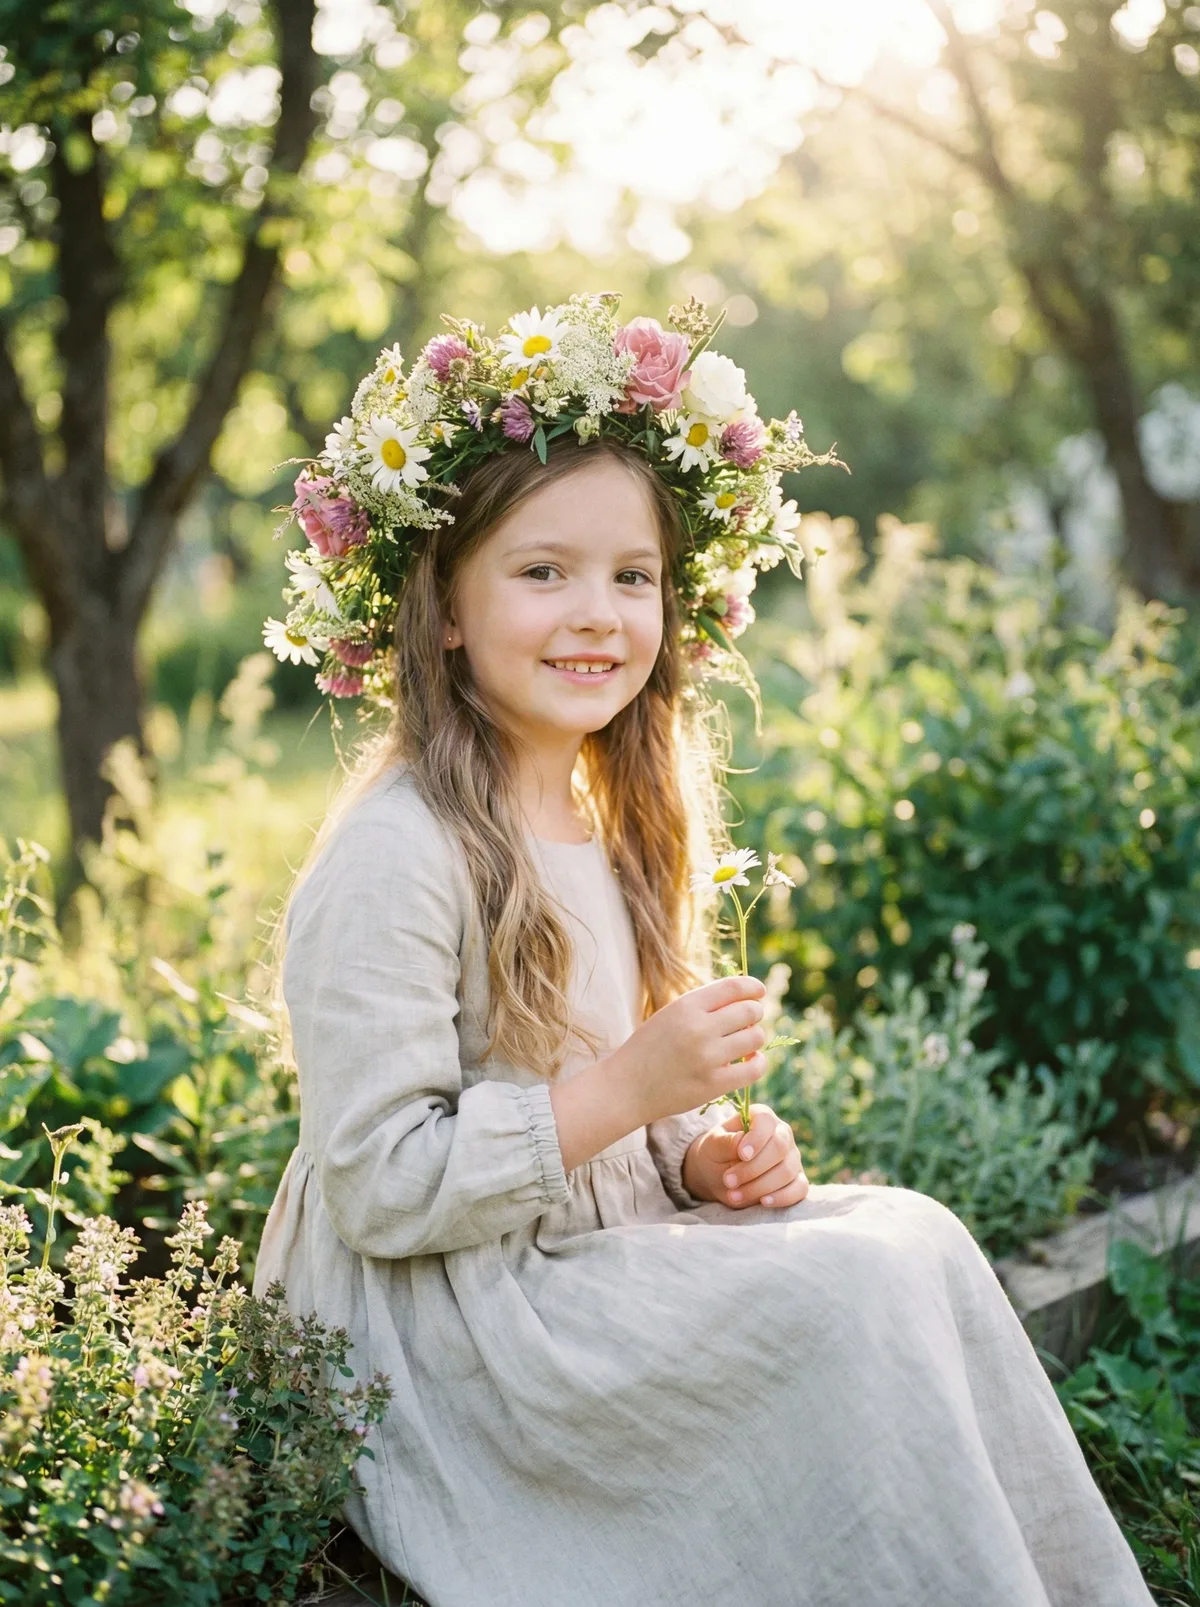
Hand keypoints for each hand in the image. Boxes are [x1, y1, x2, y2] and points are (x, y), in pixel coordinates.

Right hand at [605, 974, 768, 1127]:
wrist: (626, 1087)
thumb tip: (745, 996)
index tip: (759, 992)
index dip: (753, 987)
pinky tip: (748, 1061)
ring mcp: (707, 1057)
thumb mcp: (670, 1014)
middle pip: (750, 1011)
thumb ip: (704, 1004)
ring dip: (754, 1038)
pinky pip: (755, 1068)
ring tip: (744, 1043)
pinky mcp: (714, 1084)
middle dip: (754, 1014)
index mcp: (686, 1006)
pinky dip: (757, 1062)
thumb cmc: (649, 1048)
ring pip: (755, 1037)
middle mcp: (699, 1028)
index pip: (735, 987)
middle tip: (747, 1022)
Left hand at [681, 1103, 809, 1209]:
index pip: (766, 1121)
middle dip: (753, 1168)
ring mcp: (792, 1158)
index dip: (756, 1138)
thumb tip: (740, 1140)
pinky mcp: (796, 1180)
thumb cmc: (715, 1154)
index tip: (742, 1155)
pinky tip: (763, 1202)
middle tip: (728, 1180)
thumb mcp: (712, 1146)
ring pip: (787, 1171)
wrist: (718, 1176)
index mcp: (761, 1118)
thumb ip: (724, 1142)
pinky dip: (783, 1197)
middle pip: (779, 1148)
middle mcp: (782, 1134)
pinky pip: (800, 1189)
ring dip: (759, 1187)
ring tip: (734, 1195)